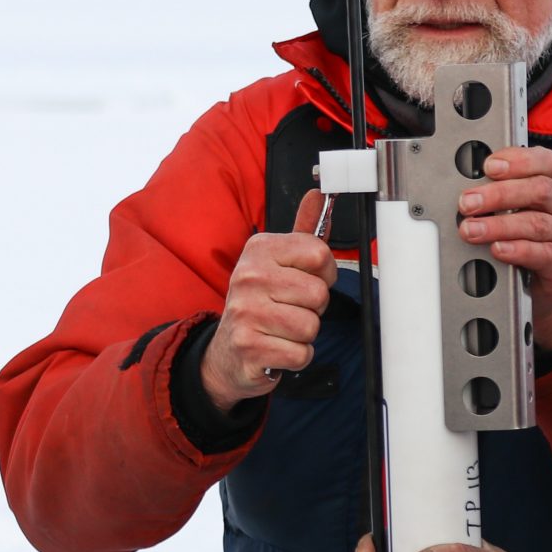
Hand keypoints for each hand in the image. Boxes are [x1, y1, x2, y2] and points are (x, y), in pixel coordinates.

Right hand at [202, 190, 332, 411]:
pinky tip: (278, 349)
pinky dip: (296, 357)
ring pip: (310, 326)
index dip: (324, 273)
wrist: (227, 352)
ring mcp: (245, 311)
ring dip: (304, 335)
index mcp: (259, 249)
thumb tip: (318, 194)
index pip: (319, 254)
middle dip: (314, 309)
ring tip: (282, 330)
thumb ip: (302, 231)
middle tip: (290, 310)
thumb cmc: (260, 303)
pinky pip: (300, 354)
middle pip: (318, 293)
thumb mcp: (277, 263)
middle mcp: (248, 276)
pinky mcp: (248, 346)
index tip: (307, 280)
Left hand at [459, 146, 551, 350]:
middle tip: (467, 203)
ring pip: (537, 223)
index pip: (545, 162)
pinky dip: (518, 251)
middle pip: (539, 190)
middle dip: (499, 194)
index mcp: (550, 187)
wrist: (542, 286)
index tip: (489, 166)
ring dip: (500, 225)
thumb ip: (493, 199)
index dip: (519, 160)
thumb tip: (462, 191)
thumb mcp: (511, 214)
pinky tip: (498, 249)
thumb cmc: (524, 242)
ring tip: (472, 230)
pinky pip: (543, 254)